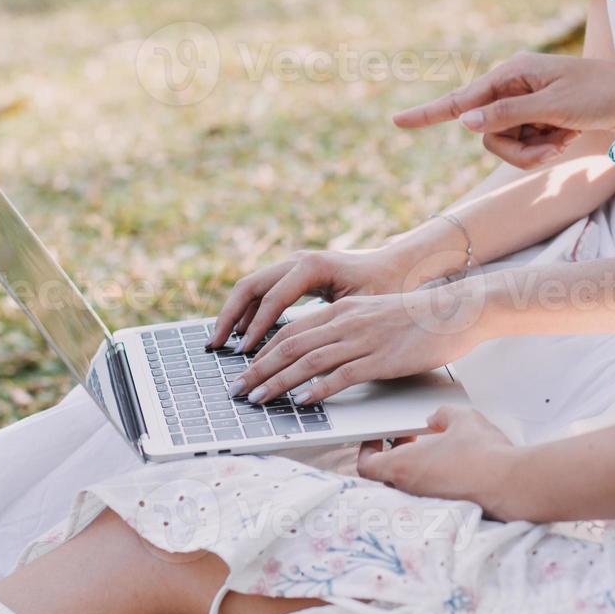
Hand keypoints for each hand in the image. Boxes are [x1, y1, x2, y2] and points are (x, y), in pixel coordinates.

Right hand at [209, 248, 412, 352]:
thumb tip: (305, 353)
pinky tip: (243, 335)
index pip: (272, 297)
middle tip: (215, 345)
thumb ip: (331, 324)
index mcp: (312, 266)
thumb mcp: (362, 307)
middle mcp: (298, 260)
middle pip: (250, 285)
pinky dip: (248, 311)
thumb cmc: (386, 288)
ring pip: (252, 287)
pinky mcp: (294, 274)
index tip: (244, 353)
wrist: (399, 266)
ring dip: (235, 314)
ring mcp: (293, 264)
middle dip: (230, 317)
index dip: (256, 327)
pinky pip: (263, 291)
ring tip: (221, 342)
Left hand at [234, 283, 490, 403]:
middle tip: (238, 390)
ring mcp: (363, 340)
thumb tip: (321, 353)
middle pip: (290, 346)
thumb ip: (346, 329)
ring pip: (309, 362)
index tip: (245, 370)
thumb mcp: (373, 315)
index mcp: (341, 310)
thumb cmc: (418, 318)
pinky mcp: (381, 359)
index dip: (262, 352)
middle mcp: (346, 321)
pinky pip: (341, 375)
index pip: (290, 331)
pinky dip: (317, 389)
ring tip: (258, 399)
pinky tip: (301, 401)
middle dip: (259, 370)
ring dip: (278, 382)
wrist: (456, 311)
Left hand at [356, 407, 520, 513]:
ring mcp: (429, 505)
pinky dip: (433, 480)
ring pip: (408, 487)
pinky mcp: (447, 512)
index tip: (377, 437)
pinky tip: (452, 466)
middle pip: (386, 476)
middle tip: (407, 439)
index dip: (368, 449)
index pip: (366, 465)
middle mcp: (411, 492)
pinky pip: (429, 496)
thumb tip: (437, 417)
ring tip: (433, 450)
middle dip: (393, 455)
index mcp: (404, 468)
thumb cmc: (485, 455)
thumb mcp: (462, 418)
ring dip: (414, 468)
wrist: (513, 485)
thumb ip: (442, 414)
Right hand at [393, 51, 614, 168]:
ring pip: (505, 146)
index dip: (429, 113)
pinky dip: (546, 150)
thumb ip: (507, 115)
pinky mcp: (541, 120)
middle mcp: (515, 86)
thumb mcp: (555, 107)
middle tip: (553, 145)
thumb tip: (465, 121)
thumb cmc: (604, 95)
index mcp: (513, 72)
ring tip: (565, 141)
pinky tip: (570, 138)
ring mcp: (528, 105)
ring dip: (535, 153)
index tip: (396, 122)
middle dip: (516, 149)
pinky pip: (526, 148)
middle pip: (485, 134)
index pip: (462, 99)